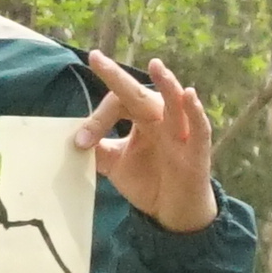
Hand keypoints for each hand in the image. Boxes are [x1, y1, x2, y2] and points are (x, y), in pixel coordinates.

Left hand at [80, 52, 219, 231]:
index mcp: (141, 118)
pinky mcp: (197, 152)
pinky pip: (199, 128)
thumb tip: (72, 137)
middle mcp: (161, 119)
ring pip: (174, 103)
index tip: (80, 141)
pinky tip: (189, 95)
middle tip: (94, 58)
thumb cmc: (148, 182)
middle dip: (117, 76)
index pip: (117, 104)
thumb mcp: (115, 163)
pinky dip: (195, 112)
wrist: (172, 214)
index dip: (97, 120)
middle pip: (139, 94)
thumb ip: (97, 148)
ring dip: (166, 83)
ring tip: (155, 65)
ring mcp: (180, 134)